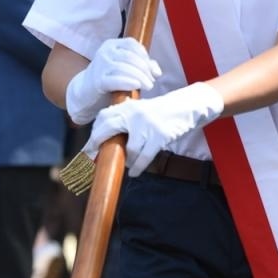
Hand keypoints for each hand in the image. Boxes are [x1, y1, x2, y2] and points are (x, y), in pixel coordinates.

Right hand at [65, 38, 161, 124]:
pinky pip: (115, 80)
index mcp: (112, 44)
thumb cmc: (109, 78)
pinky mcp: (97, 81)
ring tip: (148, 85)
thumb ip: (142, 65)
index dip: (145, 56)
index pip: (132, 44)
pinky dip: (128, 82)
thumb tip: (157, 71)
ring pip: (124, 68)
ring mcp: (100, 66)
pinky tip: (136, 85)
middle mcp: (105, 52)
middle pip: (130, 57)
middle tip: (151, 81)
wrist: (86, 92)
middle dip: (144, 69)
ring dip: (140, 77)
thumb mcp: (125, 67)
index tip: (154, 71)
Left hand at [86, 81, 223, 175]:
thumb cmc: (165, 111)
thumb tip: (108, 136)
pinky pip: (144, 157)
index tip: (87, 149)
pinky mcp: (159, 136)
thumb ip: (127, 118)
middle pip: (107, 130)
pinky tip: (134, 172)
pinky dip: (137, 167)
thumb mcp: (144, 109)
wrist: (190, 105)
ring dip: (126, 161)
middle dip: (97, 146)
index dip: (93, 134)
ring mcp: (147, 125)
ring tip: (127, 165)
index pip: (104, 118)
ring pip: (128, 150)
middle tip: (92, 160)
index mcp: (129, 106)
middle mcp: (135, 114)